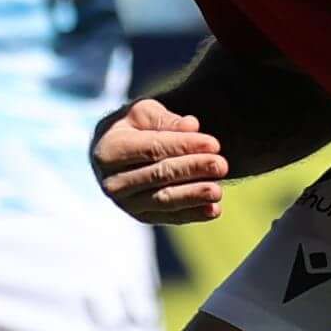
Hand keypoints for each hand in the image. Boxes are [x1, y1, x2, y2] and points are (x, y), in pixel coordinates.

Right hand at [91, 98, 231, 225]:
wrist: (114, 155)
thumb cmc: (132, 128)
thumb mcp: (143, 114)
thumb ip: (166, 119)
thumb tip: (192, 125)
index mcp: (109, 151)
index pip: (152, 149)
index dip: (184, 146)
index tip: (213, 144)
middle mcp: (112, 181)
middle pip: (159, 175)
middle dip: (193, 169)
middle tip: (221, 165)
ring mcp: (125, 203)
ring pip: (163, 199)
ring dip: (193, 196)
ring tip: (218, 190)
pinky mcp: (140, 217)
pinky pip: (169, 217)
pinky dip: (192, 214)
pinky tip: (214, 210)